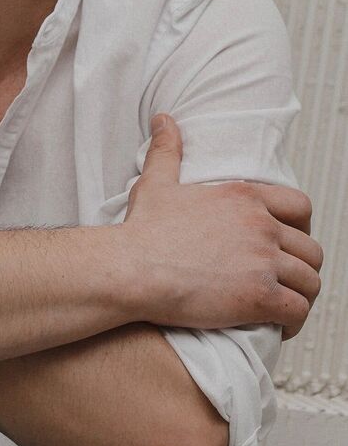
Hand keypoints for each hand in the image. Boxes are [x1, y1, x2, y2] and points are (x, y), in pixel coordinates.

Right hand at [120, 114, 322, 339]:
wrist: (133, 268)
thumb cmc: (143, 230)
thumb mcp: (157, 182)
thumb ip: (167, 149)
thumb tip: (163, 120)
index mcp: (243, 197)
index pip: (300, 206)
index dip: (301, 228)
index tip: (288, 244)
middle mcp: (259, 226)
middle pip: (311, 249)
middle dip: (303, 266)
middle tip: (285, 279)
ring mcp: (262, 261)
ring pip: (310, 282)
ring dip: (301, 295)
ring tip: (284, 305)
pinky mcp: (258, 297)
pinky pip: (298, 311)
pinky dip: (294, 321)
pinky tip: (277, 326)